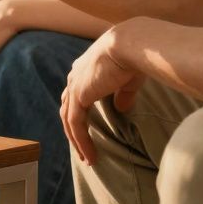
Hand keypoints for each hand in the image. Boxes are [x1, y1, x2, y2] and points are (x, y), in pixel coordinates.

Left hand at [61, 27, 144, 165]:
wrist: (131, 45)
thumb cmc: (134, 57)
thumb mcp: (128, 79)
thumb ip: (123, 94)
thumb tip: (122, 107)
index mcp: (85, 68)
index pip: (76, 95)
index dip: (80, 114)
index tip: (88, 132)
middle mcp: (76, 75)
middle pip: (68, 108)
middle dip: (75, 131)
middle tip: (85, 150)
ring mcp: (75, 85)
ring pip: (69, 119)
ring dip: (77, 140)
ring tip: (87, 158)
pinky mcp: (79, 95)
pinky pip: (75, 124)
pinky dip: (81, 141)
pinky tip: (90, 155)